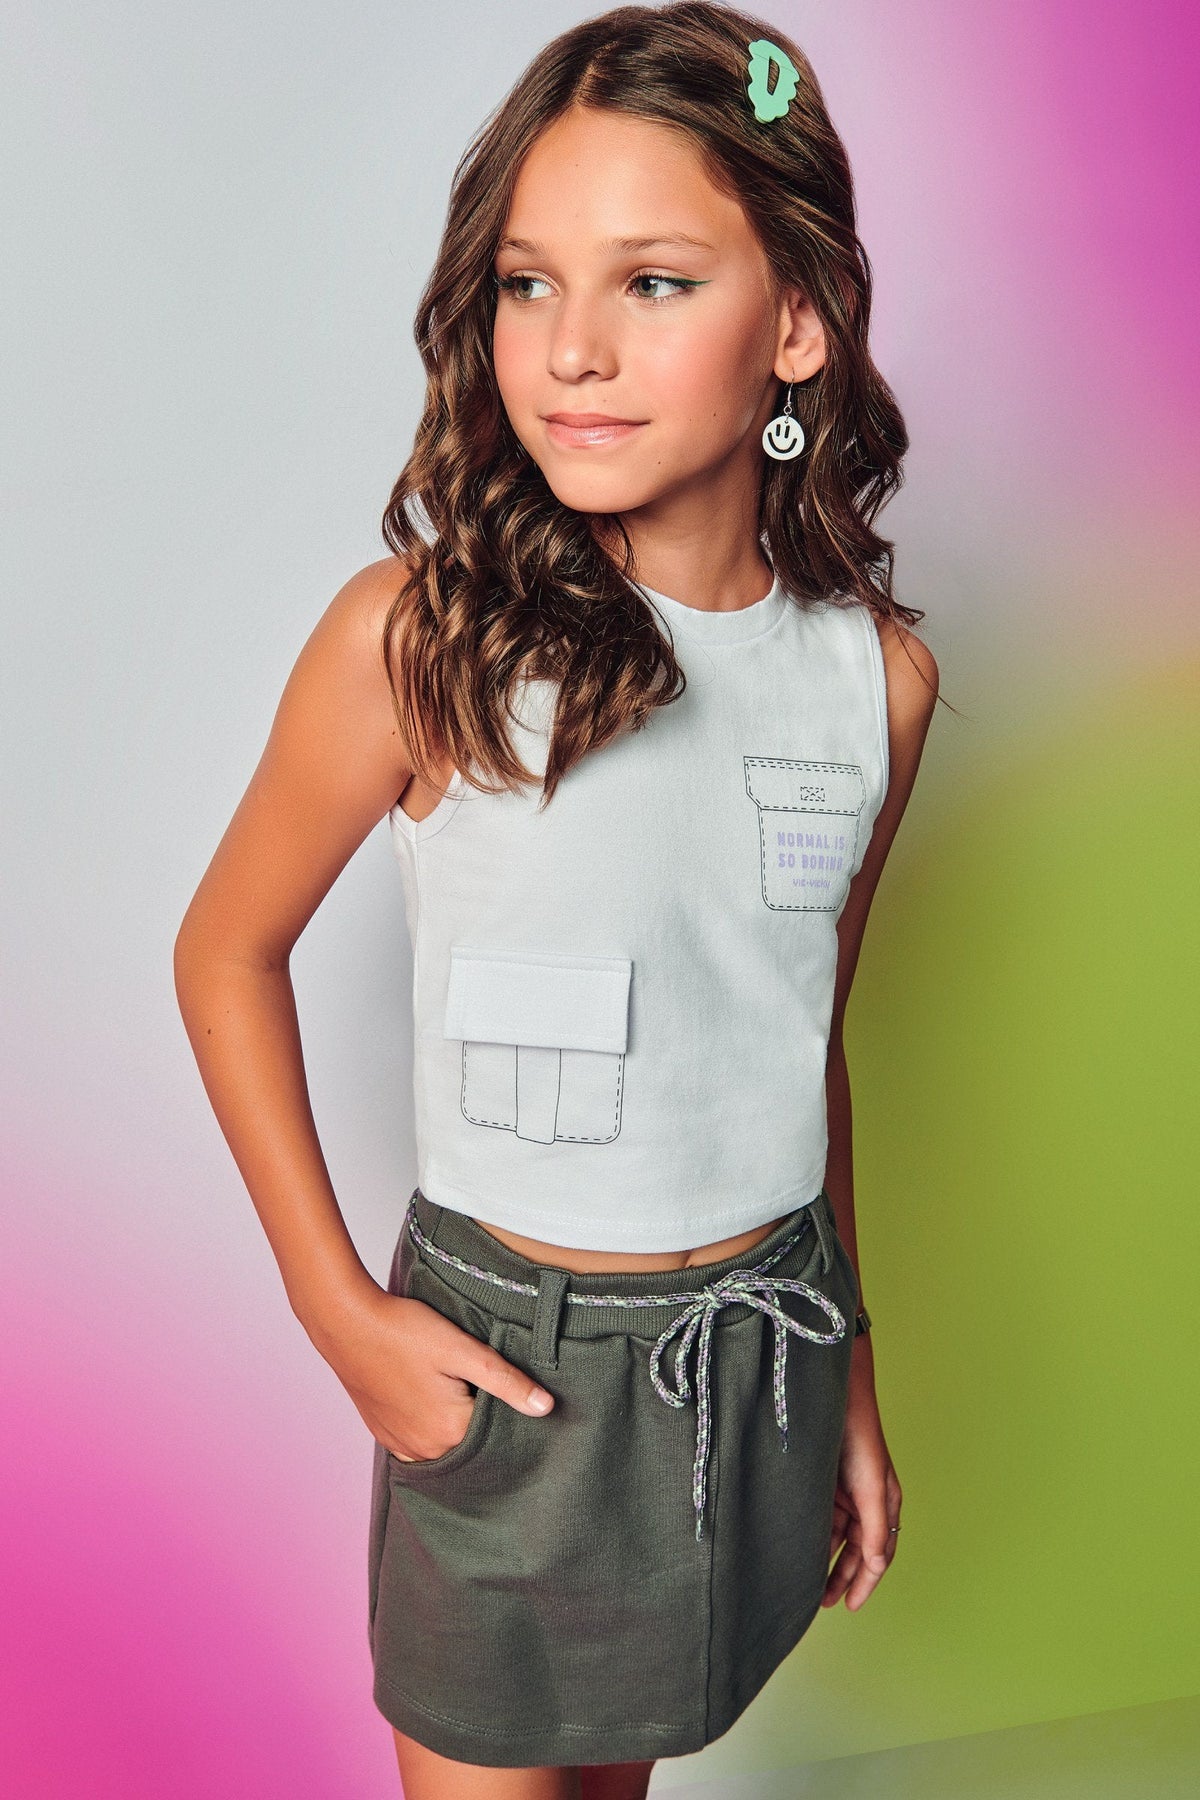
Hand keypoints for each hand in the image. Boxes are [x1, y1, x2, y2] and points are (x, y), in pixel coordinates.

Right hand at [312, 1282, 555, 1462]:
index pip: (497, 1434)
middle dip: (480, 1419)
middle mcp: (425, 1449)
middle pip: (469, 1441)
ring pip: (443, 1444)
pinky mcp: (384, 1434)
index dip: (506, 1409)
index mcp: (450, 1432)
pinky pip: (418, 1443)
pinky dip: (429, 1428)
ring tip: (454, 1389)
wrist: (345, 1323)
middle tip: (478, 1383)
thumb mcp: (461, 1350)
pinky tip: (430, 1400)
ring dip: (454, 1426)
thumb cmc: (404, 1331)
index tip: (505, 1386)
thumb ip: (504, 1381)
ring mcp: (401, 1444)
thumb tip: (546, 1407)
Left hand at [821, 1378, 901, 1610]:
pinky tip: (803, 1553)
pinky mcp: (823, 1485)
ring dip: (828, 1561)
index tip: (850, 1605)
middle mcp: (866, 1502)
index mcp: (885, 1504)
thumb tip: (877, 1565)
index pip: (880, 1553)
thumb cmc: (860, 1438)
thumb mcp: (872, 1486)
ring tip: (811, 1586)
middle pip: (858, 1551)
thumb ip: (874, 1526)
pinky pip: (821, 1521)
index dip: (867, 1582)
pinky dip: (816, 1539)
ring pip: (838, 1539)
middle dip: (845, 1577)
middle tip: (827, 1602)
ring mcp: (844, 1494)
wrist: (833, 1398)